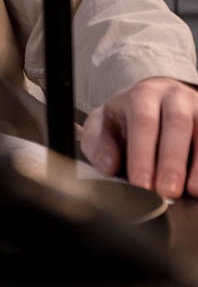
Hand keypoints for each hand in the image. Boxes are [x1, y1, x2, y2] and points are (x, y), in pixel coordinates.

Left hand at [80, 76, 197, 198]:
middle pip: (177, 123)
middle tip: (167, 192)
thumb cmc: (127, 121)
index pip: (143, 121)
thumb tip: (109, 165)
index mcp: (143, 95)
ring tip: (192, 191)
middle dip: (172, 160)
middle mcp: (174, 97)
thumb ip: (99, 144)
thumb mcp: (104, 126)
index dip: (143, 154)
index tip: (141, 184)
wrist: (156, 102)